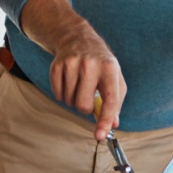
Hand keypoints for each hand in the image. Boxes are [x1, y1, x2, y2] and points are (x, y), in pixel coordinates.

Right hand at [48, 23, 125, 139]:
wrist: (77, 37)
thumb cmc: (100, 63)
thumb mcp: (114, 77)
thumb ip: (115, 102)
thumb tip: (112, 125)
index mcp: (110, 68)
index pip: (110, 99)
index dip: (105, 120)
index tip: (100, 135)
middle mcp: (91, 64)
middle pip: (83, 105)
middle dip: (85, 108)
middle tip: (88, 97)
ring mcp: (72, 63)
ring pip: (69, 101)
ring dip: (74, 100)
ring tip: (79, 86)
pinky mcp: (57, 65)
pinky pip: (57, 95)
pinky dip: (63, 95)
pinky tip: (69, 82)